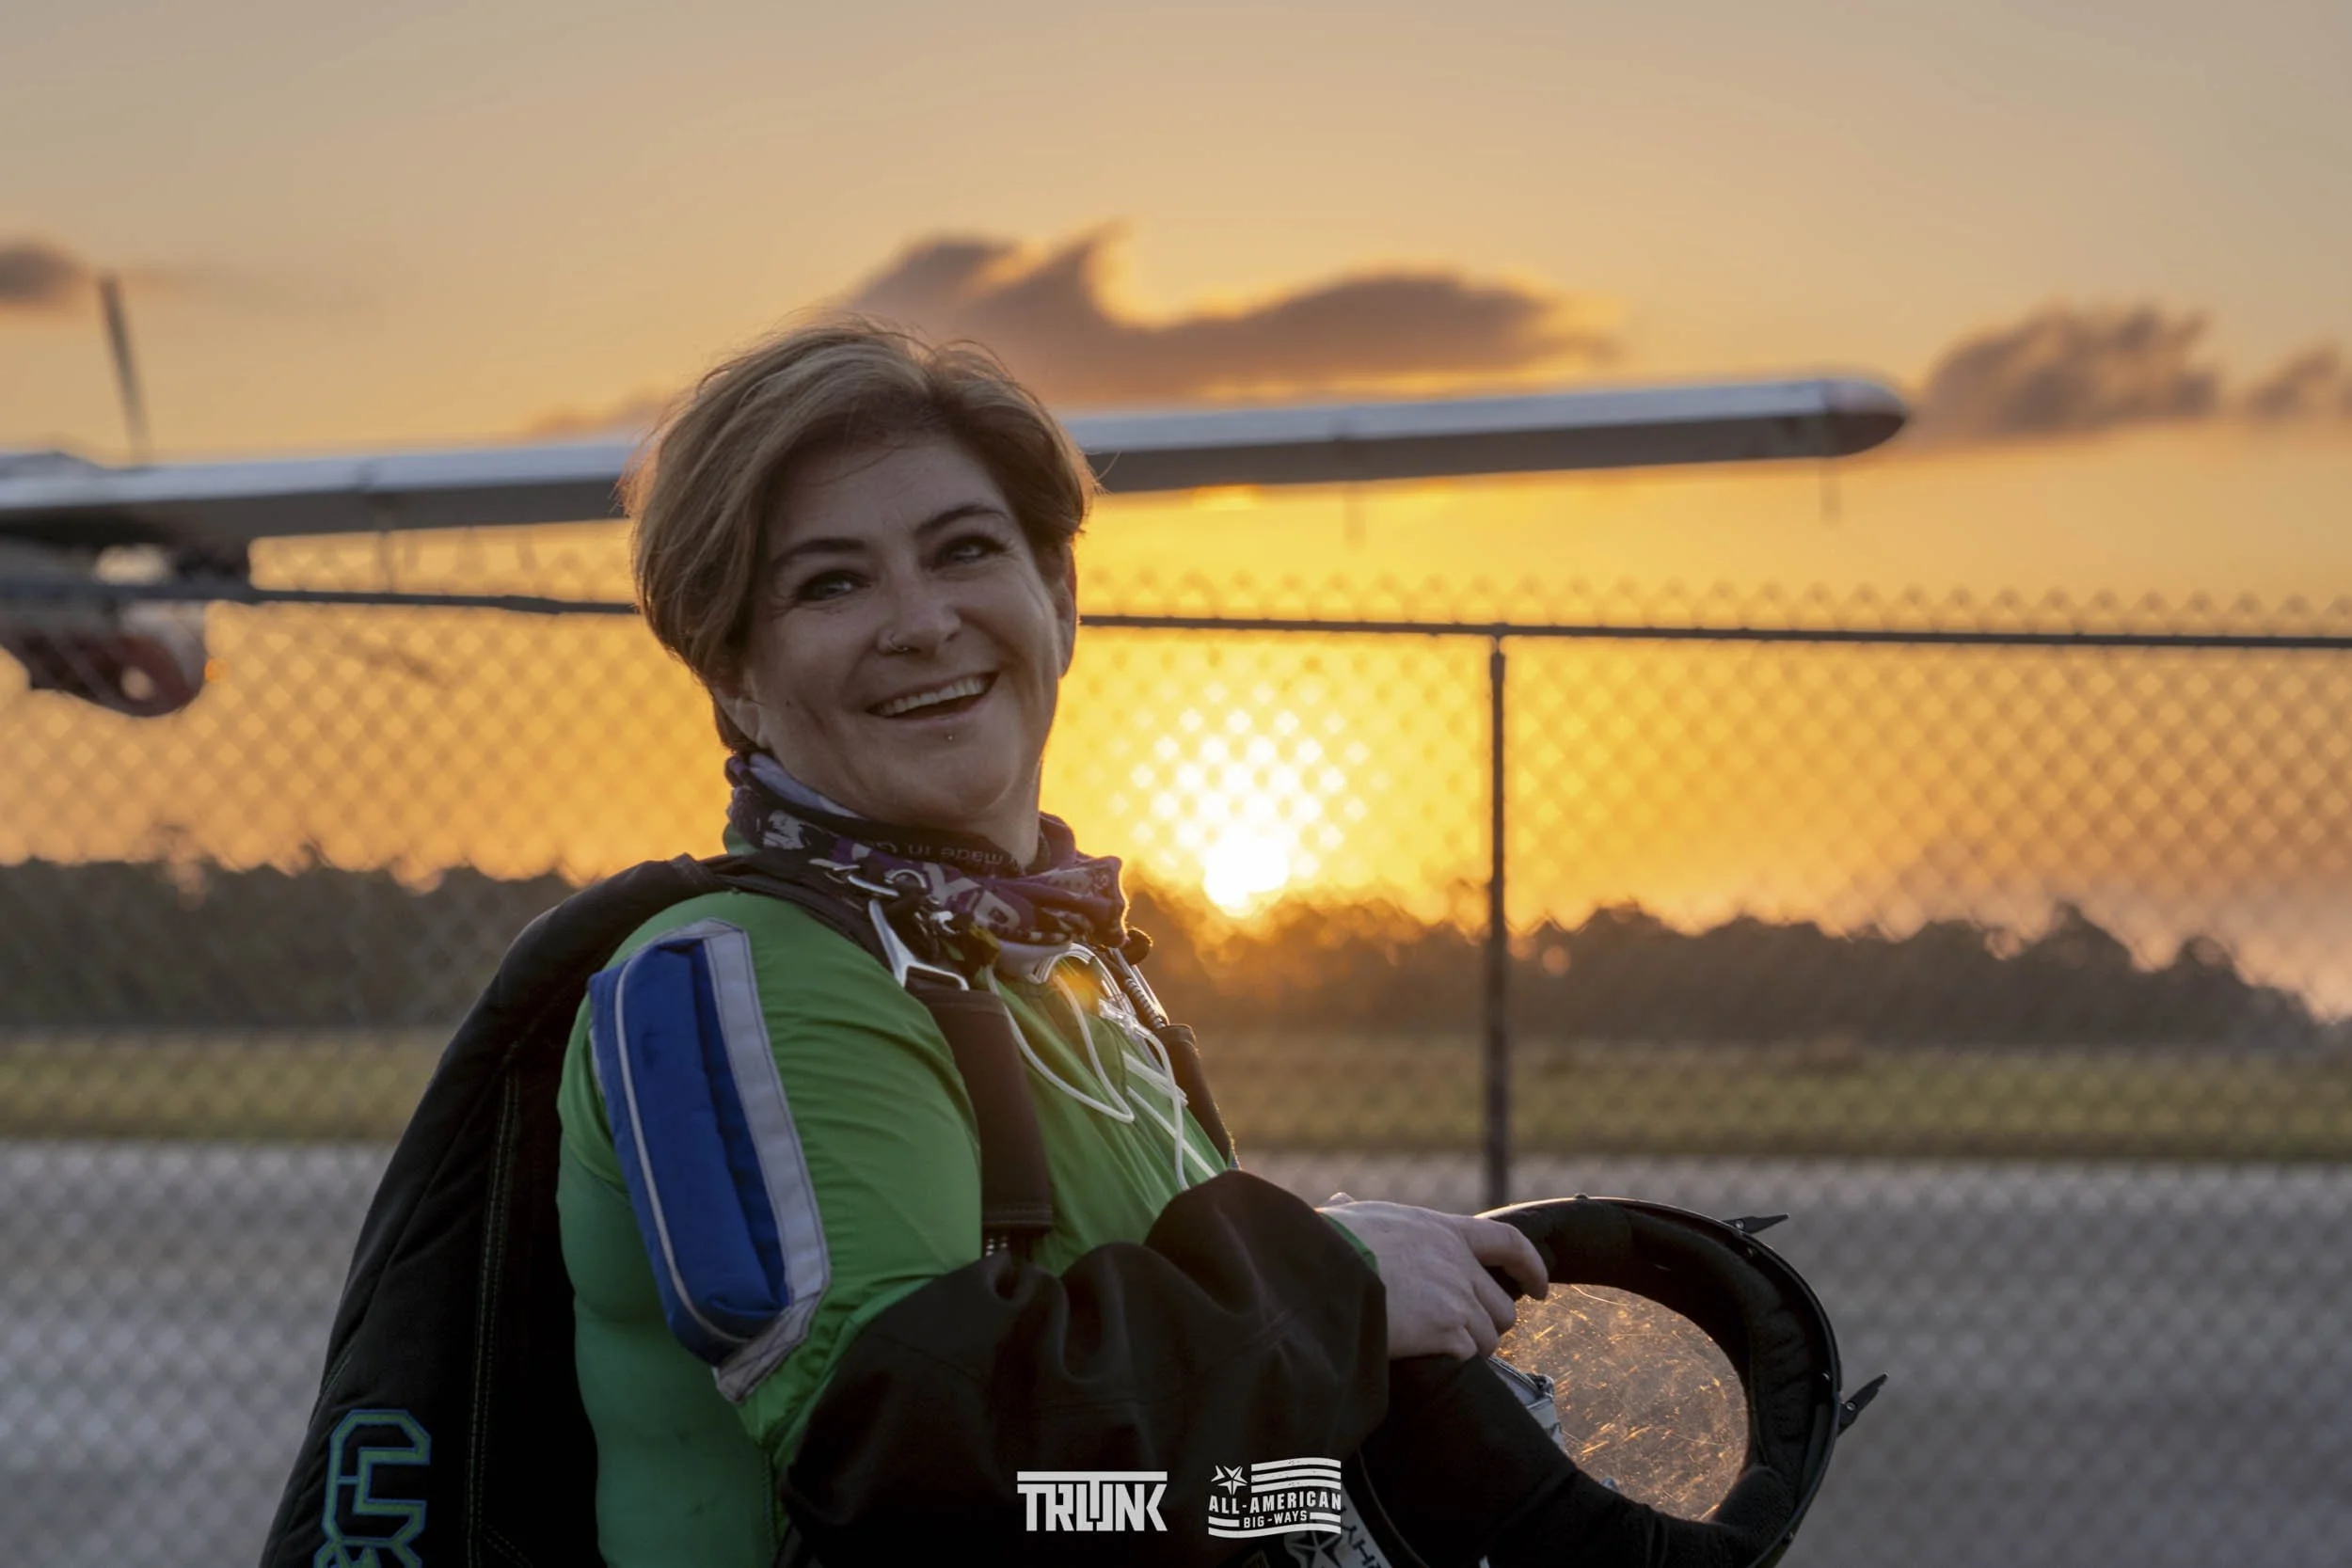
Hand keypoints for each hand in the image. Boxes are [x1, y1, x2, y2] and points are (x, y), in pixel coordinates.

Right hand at [1319, 1195, 1549, 1359]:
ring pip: (1488, 1337)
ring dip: (1470, 1347)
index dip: (1531, 1266)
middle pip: (1502, 1305)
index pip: (1508, 1242)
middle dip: (1488, 1325)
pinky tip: (1428, 1358)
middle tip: (1465, 1335)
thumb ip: (1360, 1213)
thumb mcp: (1352, 1217)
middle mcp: (1457, 1263)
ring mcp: (1455, 1298)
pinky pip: (1467, 1356)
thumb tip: (1342, 1202)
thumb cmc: (1328, 1243)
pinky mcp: (1446, 1331)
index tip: (1541, 1287)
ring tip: (1440, 1349)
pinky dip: (1452, 1361)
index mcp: (1441, 1230)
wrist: (1322, 1272)